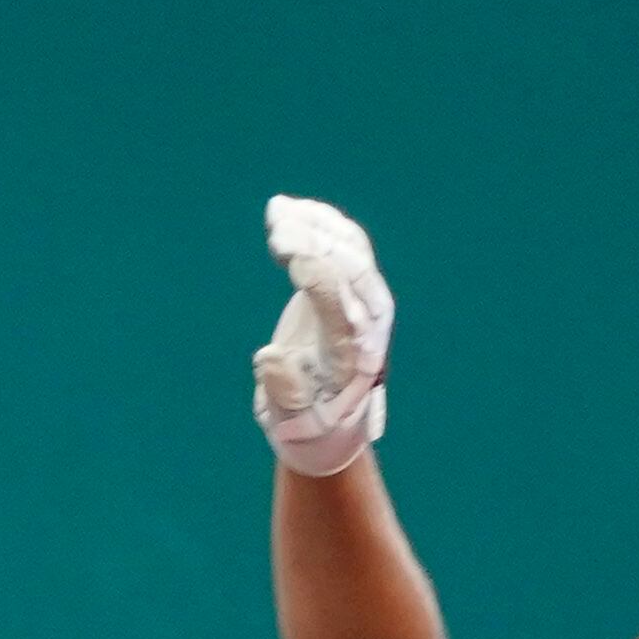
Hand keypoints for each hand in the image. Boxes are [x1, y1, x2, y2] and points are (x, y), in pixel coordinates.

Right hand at [254, 193, 393, 475]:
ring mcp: (368, 300)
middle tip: (277, 225)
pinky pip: (347, 243)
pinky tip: (288, 209)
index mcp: (356, 356)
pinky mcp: (356, 286)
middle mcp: (371, 322)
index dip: (318, 275)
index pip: (343, 305)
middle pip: (351, 269)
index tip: (288, 250)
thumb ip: (283, 395)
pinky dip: (320, 221)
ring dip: (315, 224)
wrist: (332, 426)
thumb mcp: (292, 425)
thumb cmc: (309, 429)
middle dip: (315, 241)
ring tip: (276, 210)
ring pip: (351, 248)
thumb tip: (267, 358)